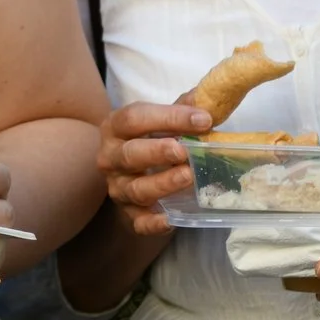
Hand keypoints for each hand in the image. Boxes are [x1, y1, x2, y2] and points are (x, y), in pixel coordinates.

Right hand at [97, 96, 211, 236]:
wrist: (132, 175)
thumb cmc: (150, 141)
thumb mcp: (161, 121)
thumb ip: (182, 108)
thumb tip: (209, 97)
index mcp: (115, 128)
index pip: (135, 118)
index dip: (169, 117)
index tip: (203, 119)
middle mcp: (110, 158)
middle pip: (129, 154)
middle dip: (157, 152)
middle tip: (184, 151)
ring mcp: (117, 188)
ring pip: (135, 189)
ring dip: (162, 183)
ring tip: (188, 177)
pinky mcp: (128, 215)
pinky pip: (138, 222)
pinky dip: (153, 223)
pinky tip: (171, 219)